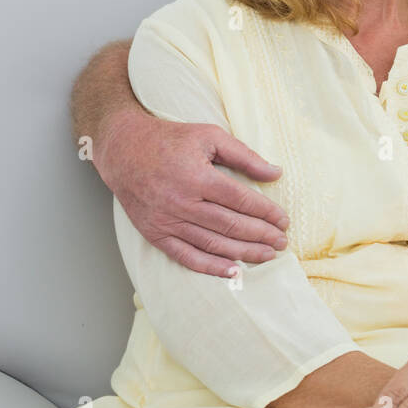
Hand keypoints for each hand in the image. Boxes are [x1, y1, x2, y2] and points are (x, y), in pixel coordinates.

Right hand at [95, 107, 289, 276]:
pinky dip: (211, 267)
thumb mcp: (210, 136)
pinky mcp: (155, 233)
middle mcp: (182, 202)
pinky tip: (233, 272)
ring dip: (244, 253)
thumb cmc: (170, 140)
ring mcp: (167, 221)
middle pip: (231, 225)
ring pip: (213, 244)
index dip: (267, 213)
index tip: (283, 220)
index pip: (242, 200)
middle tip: (282, 241)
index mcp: (198, 176)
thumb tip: (276, 173)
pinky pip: (186, 257)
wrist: (123, 150)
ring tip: (267, 255)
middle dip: (261, 235)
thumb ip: (245, 156)